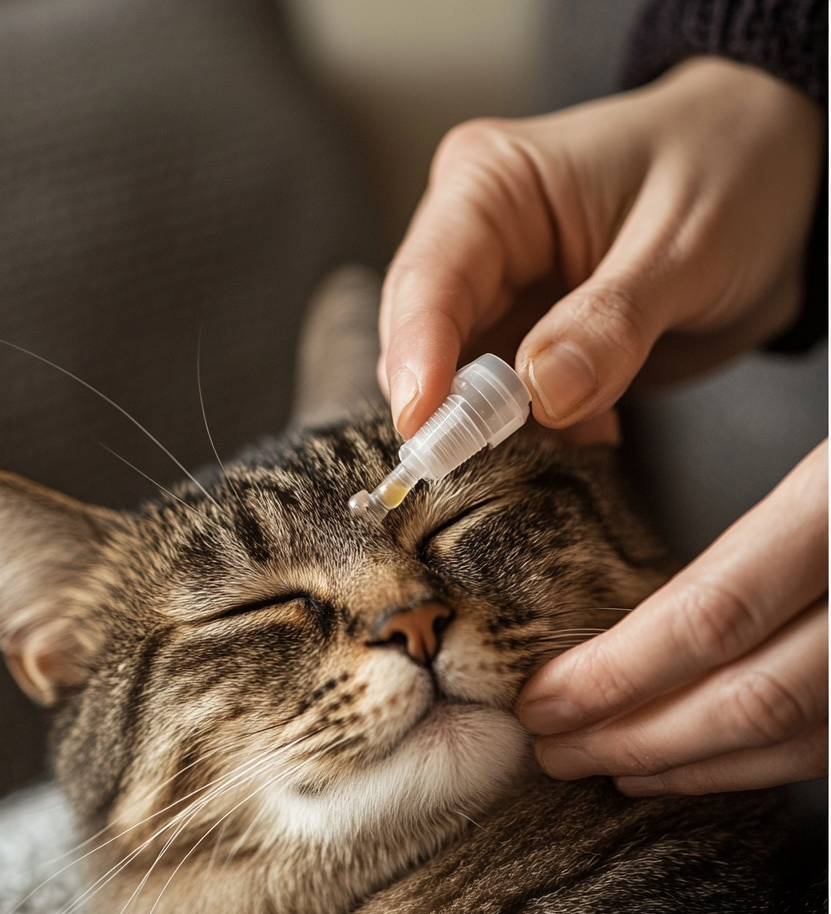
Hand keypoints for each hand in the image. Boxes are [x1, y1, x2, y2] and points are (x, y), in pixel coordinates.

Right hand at [379, 57, 824, 439]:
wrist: (781, 178)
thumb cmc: (733, 169)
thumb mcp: (686, 243)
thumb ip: (612, 324)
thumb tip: (541, 394)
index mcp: (492, 186)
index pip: (428, 278)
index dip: (416, 355)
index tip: (423, 425)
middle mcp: (476, 242)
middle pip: (423, 339)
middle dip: (449, 405)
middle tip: (481, 459)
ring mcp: (498, 296)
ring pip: (456, 382)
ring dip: (495, 428)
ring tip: (570, 435)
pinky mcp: (523, 341)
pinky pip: (503, 405)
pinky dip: (536, 434)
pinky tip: (593, 429)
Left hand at [515, 440, 826, 794]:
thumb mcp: (825, 447)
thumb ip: (759, 524)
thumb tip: (635, 613)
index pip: (713, 614)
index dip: (617, 672)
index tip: (543, 696)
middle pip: (751, 695)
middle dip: (634, 734)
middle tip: (552, 746)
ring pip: (801, 734)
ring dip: (690, 763)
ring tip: (605, 762)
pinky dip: (763, 760)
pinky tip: (698, 760)